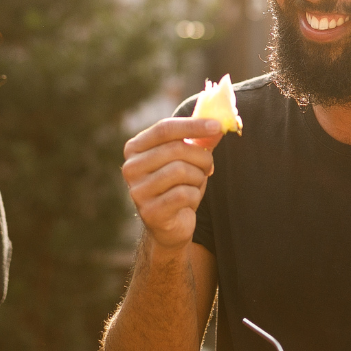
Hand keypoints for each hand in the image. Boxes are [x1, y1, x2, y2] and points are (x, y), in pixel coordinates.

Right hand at [122, 117, 222, 250]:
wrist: (169, 226)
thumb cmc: (178, 186)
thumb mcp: (186, 159)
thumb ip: (199, 140)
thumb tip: (220, 124)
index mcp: (135, 148)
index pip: (164, 129)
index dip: (192, 125)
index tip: (217, 125)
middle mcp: (130, 168)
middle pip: (175, 149)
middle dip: (200, 157)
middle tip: (209, 166)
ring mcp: (137, 191)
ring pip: (181, 171)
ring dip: (198, 178)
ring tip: (195, 185)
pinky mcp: (149, 211)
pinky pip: (183, 194)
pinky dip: (194, 196)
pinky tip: (189, 201)